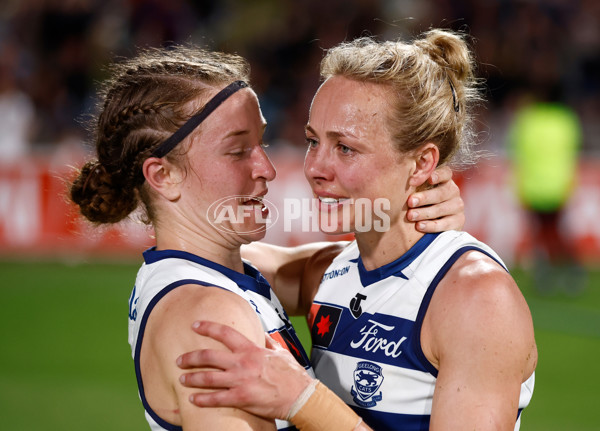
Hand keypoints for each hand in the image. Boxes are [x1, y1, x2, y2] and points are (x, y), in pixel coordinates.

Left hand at [177, 321, 313, 419]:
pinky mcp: (242, 398)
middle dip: (191, 357)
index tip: (195, 325)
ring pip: (208, 378)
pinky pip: (216, 399)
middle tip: (180, 359)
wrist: (301, 395)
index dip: (208, 327)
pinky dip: (202, 399)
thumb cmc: (293, 375)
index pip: (225, 333)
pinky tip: (192, 400)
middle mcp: (243, 362)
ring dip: (192, 378)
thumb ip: (270, 343)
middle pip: (209, 356)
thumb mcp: (281, 352)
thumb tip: (264, 335)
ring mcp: (241, 380)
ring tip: (182, 379)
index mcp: (251, 349)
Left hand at [407, 165, 464, 231]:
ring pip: (441, 209)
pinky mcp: (458, 221)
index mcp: (444, 180)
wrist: (434, 224)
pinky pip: (445, 224)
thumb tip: (401, 176)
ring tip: (411, 216)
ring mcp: (457, 207)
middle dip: (424, 198)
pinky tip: (419, 226)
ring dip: (425, 213)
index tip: (428, 179)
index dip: (438, 175)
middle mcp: (453, 191)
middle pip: (441, 193)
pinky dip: (431, 226)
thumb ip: (415, 183)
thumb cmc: (420, 202)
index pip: (445, 173)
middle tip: (410, 202)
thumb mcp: (418, 191)